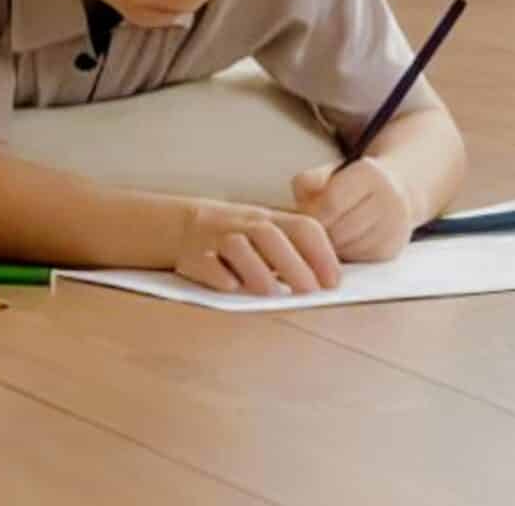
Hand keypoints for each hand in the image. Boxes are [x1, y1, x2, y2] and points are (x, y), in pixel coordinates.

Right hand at [175, 197, 342, 296]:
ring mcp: (217, 238)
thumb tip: (327, 284)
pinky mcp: (193, 255)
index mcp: (269, 220)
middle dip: (293, 264)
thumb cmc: (234, 237)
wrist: (180, 226)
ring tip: (272, 293)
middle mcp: (244, 225)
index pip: (301, 226)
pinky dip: (219, 275)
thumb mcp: (264, 235)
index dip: (321, 253)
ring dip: (257, 270)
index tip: (334, 282)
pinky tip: (232, 287)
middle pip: (270, 235)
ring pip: (237, 246)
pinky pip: (206, 262)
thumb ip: (291, 252)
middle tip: (310, 292)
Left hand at [291, 158, 416, 263]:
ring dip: (331, 247)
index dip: (312, 214)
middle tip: (309, 232)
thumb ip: (309, 181)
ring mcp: (395, 226)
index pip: (332, 202)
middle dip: (320, 233)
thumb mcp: (329, 172)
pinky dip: (345, 255)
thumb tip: (298, 200)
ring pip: (349, 247)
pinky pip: (360, 259)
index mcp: (370, 173)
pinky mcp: (393, 248)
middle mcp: (389, 199)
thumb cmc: (352, 183)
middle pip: (340, 229)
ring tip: (324, 236)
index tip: (301, 218)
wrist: (395, 191)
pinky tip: (340, 244)